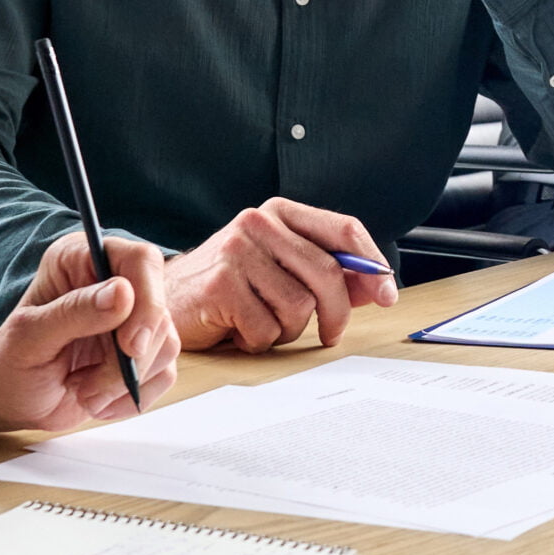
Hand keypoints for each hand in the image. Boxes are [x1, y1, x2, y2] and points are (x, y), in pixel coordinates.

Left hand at [0, 234, 178, 431]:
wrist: (12, 398)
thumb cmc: (10, 360)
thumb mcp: (30, 336)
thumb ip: (74, 312)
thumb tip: (124, 293)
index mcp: (79, 259)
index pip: (139, 261)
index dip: (146, 300)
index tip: (129, 346)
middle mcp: (111, 282)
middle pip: (159, 308)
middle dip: (131, 358)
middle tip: (92, 387)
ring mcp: (131, 319)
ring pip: (165, 344)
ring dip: (125, 382)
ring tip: (83, 391)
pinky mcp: (142, 353)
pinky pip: (164, 373)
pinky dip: (132, 396)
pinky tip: (97, 399)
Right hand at [164, 198, 397, 352]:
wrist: (167, 297)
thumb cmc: (229, 286)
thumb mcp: (280, 270)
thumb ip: (327, 273)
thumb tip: (377, 285)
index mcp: (277, 213)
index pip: (342, 228)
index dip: (372, 264)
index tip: (386, 294)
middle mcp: (257, 223)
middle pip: (328, 274)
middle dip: (337, 314)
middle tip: (330, 333)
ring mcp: (237, 251)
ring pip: (300, 307)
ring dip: (288, 330)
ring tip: (262, 322)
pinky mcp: (221, 284)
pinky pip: (268, 329)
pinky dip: (260, 340)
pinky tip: (239, 329)